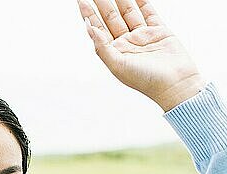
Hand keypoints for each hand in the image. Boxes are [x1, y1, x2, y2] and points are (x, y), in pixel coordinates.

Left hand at [77, 0, 205, 110]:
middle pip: (111, 17)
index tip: (80, 0)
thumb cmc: (145, 81)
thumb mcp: (117, 65)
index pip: (98, 28)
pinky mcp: (158, 31)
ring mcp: (142, 35)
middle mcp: (126, 42)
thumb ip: (101, 46)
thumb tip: (88, 28)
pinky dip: (142, 1)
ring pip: (128, 11)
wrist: (175, 84)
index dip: (88, 14)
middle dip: (102, 2)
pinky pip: (148, 11)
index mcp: (114, 51)